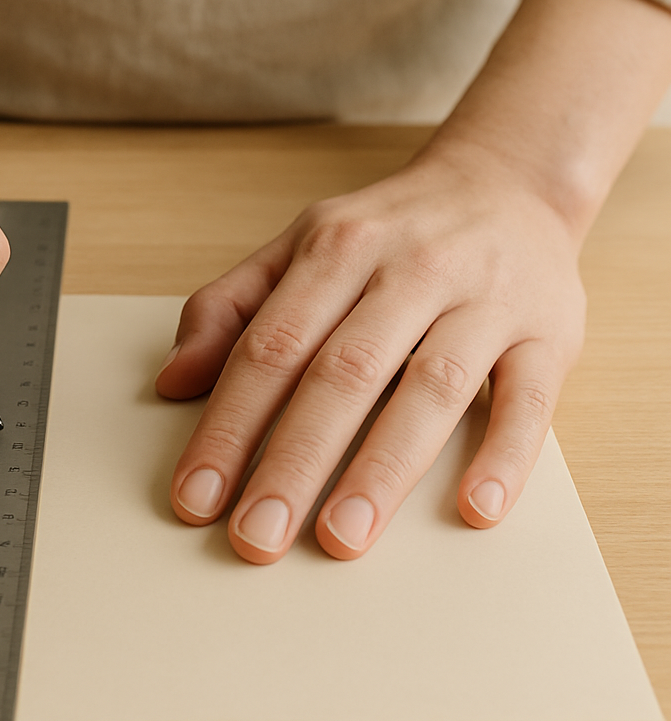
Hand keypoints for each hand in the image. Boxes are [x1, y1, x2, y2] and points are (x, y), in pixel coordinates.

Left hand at [156, 145, 585, 562]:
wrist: (507, 182)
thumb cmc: (389, 231)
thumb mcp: (301, 245)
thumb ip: (232, 306)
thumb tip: (173, 380)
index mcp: (337, 248)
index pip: (270, 346)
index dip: (227, 424)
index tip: (196, 497)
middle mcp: (410, 268)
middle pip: (342, 373)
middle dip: (293, 460)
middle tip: (255, 536)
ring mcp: (484, 299)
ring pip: (429, 387)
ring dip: (382, 468)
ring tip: (340, 538)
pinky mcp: (547, 332)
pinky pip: (529, 397)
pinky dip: (505, 453)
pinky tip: (475, 508)